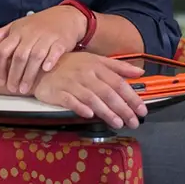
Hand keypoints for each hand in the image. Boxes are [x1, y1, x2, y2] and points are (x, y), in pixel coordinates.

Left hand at [0, 6, 86, 94]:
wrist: (65, 16)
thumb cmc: (37, 24)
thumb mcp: (14, 26)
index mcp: (17, 31)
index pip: (3, 50)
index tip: (0, 81)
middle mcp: (30, 34)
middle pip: (19, 56)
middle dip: (14, 75)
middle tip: (12, 89)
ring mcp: (46, 37)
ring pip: (35, 56)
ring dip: (29, 74)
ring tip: (24, 89)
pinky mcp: (61, 41)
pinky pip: (54, 51)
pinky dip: (49, 61)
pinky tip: (45, 70)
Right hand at [33, 52, 147, 128]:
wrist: (42, 65)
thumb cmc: (72, 64)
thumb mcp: (96, 60)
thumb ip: (118, 67)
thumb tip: (140, 71)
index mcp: (97, 65)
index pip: (118, 82)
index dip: (131, 96)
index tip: (142, 109)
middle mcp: (86, 73)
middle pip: (107, 92)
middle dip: (123, 108)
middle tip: (133, 121)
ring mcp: (72, 83)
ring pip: (92, 98)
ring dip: (106, 112)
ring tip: (118, 123)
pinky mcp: (58, 92)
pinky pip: (70, 100)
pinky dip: (80, 107)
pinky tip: (90, 115)